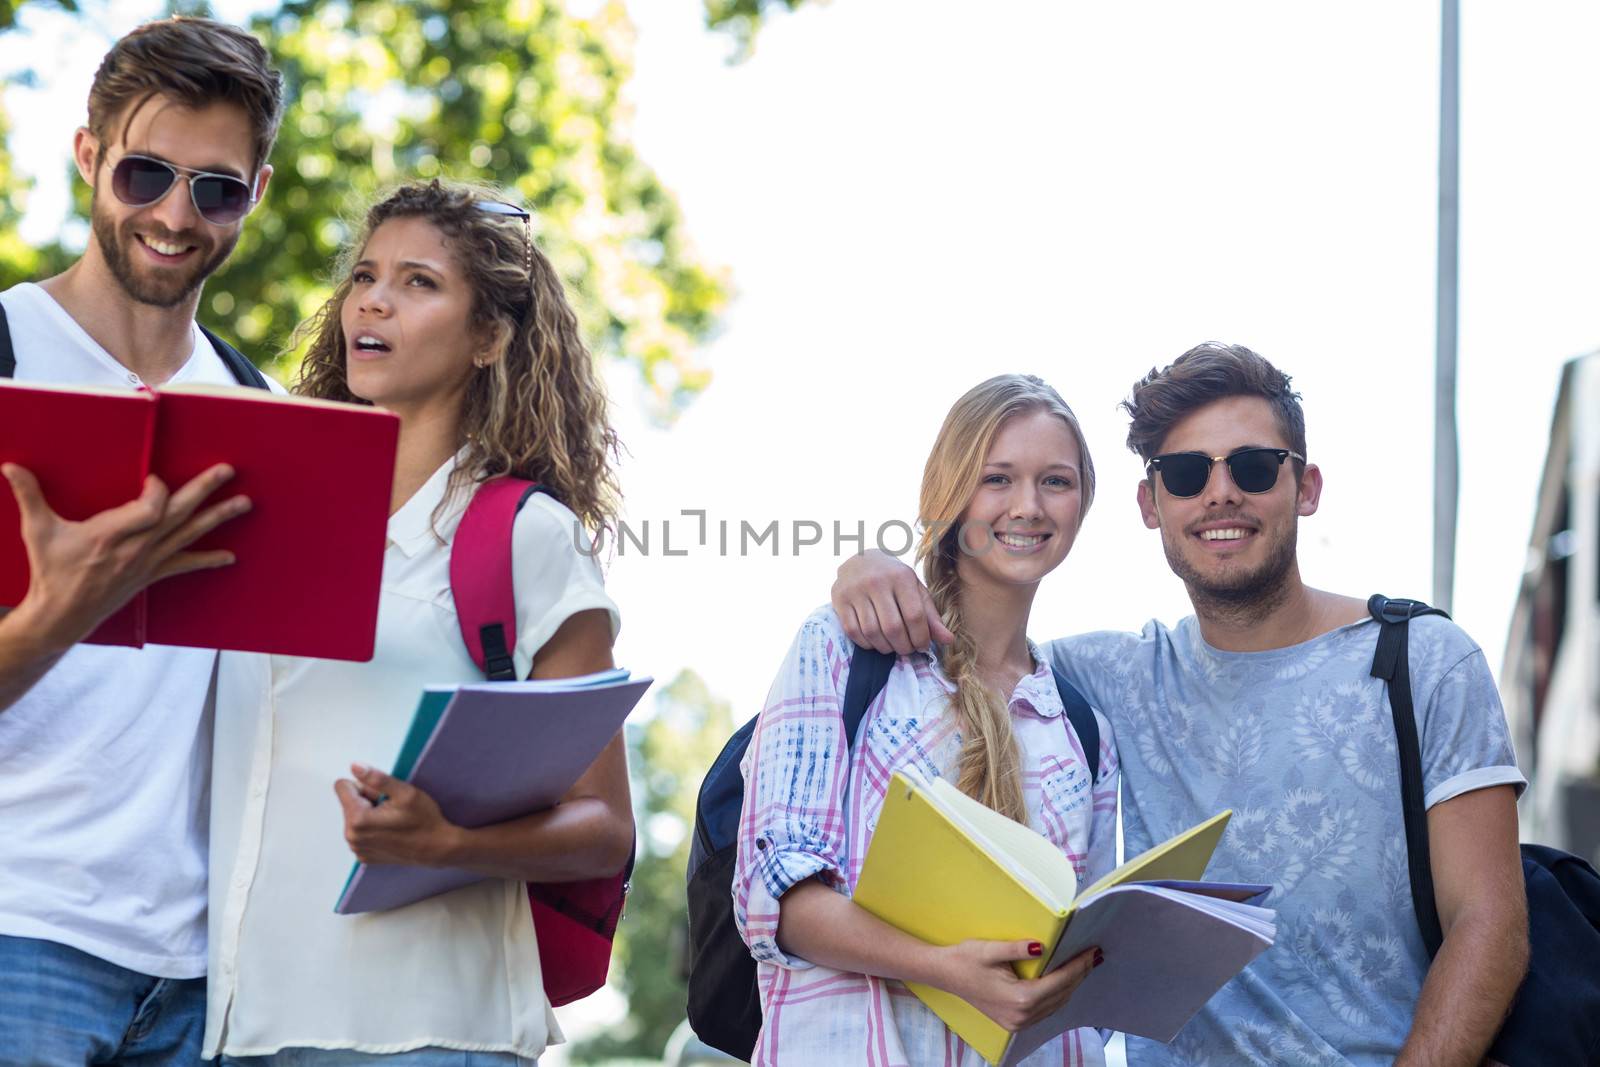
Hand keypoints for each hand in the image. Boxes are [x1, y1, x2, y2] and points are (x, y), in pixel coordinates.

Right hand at [2, 462, 248, 651]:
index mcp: (111, 533)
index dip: (157, 491)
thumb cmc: (50, 571)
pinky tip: (230, 556)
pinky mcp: (151, 574)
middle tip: (228, 469)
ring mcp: (148, 562)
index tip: (155, 477)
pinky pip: (185, 565)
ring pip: (189, 535)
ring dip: (218, 518)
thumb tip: (9, 465)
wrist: (61, 615)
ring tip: (245, 502)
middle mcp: (137, 547)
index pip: (150, 508)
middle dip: (205, 490)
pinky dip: (208, 559)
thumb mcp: (38, 530)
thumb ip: (29, 495)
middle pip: (178, 514)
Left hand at [335, 763, 458, 866]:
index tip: (381, 794)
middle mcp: (352, 836)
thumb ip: (376, 779)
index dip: (363, 785)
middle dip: (367, 801)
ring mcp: (357, 848)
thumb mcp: (404, 792)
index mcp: (358, 819)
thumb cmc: (424, 820)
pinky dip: (372, 829)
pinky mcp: (364, 855)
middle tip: (391, 808)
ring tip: (392, 820)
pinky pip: (360, 833)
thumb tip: (355, 767)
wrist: (437, 848)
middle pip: (349, 803)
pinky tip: (390, 832)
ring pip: (354, 817)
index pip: (342, 787)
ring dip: (370, 815)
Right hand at [831, 549, 953, 654]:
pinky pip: (853, 631)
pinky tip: (876, 642)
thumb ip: (931, 615)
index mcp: (901, 577)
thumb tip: (949, 641)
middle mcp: (876, 581)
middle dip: (903, 646)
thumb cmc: (894, 578)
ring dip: (885, 647)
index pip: (914, 616)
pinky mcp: (839, 599)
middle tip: (907, 649)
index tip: (922, 646)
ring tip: (893, 646)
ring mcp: (855, 590)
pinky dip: (867, 643)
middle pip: (893, 627)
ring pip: (872, 632)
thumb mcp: (915, 590)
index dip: (921, 637)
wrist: (861, 559)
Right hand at [934, 939, 1100, 1032]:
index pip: (1059, 981)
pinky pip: (1046, 1010)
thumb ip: (1017, 949)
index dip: (1078, 966)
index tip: (1093, 952)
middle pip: (1062, 994)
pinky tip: (1064, 981)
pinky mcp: (1014, 1021)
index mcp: (1019, 998)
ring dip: (1072, 986)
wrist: (944, 975)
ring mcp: (1018, 1022)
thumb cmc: (965, 959)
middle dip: (1080, 975)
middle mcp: (1022, 1015)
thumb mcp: (990, 949)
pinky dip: (1059, 994)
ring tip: (1085, 966)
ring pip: (1056, 1004)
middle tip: (1095, 956)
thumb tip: (1042, 946)